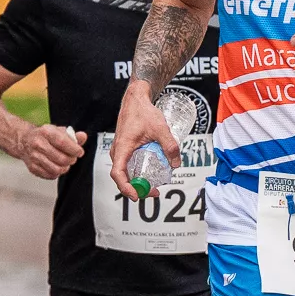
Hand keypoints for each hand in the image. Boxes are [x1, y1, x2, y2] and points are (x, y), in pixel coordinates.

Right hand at [18, 124, 86, 180]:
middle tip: (73, 157)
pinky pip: (50, 175)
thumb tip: (82, 137)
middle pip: (61, 158)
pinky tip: (56, 166)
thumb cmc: (44, 136)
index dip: (74, 149)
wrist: (24, 141)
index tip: (79, 152)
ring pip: (56, 169)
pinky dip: (57, 173)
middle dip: (71, 160)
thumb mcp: (58, 131)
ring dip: (65, 167)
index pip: (63, 142)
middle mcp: (38, 144)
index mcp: (45, 132)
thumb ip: (72, 135)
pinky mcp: (33, 168)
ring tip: (65, 162)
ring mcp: (34, 157)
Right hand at [105, 84, 178, 200]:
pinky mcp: (125, 149)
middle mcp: (118, 152)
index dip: (126, 188)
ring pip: (125, 173)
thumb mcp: (160, 128)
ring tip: (153, 185)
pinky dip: (137, 173)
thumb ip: (170, 146)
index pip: (118, 174)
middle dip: (137, 188)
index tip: (137, 195)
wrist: (136, 100)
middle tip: (155, 191)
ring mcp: (120, 151)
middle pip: (122, 177)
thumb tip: (176, 163)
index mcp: (122, 148)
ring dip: (137, 181)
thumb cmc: (142, 111)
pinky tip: (150, 173)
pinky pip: (128, 166)